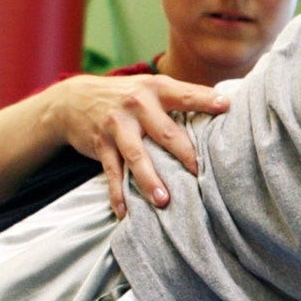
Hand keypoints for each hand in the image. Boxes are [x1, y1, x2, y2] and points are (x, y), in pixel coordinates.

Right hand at [41, 73, 228, 217]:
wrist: (74, 99)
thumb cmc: (127, 96)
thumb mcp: (151, 87)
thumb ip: (181, 96)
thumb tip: (226, 102)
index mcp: (156, 88)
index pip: (185, 95)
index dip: (206, 100)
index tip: (227, 107)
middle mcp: (137, 105)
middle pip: (165, 132)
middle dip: (184, 153)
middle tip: (199, 172)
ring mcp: (117, 126)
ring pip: (137, 156)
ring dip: (150, 180)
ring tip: (164, 200)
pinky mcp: (101, 144)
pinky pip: (111, 173)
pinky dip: (118, 194)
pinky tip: (125, 212)